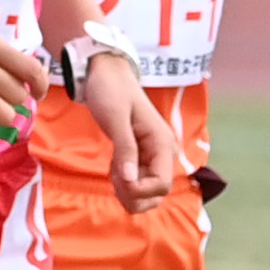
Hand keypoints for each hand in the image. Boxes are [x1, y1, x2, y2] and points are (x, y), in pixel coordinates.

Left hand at [77, 53, 174, 212]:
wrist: (106, 74)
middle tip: (112, 175)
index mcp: (162, 144)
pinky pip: (137, 180)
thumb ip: (125, 150)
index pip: (161, 185)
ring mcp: (153, 155)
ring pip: (147, 190)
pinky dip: (124, 181)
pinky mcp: (142, 156)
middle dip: (133, 194)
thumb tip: (131, 182)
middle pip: (158, 193)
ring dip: (128, 190)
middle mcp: (163, 152)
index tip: (117, 179)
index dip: (139, 191)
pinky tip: (113, 166)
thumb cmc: (110, 92)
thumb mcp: (115, 119)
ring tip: (112, 169)